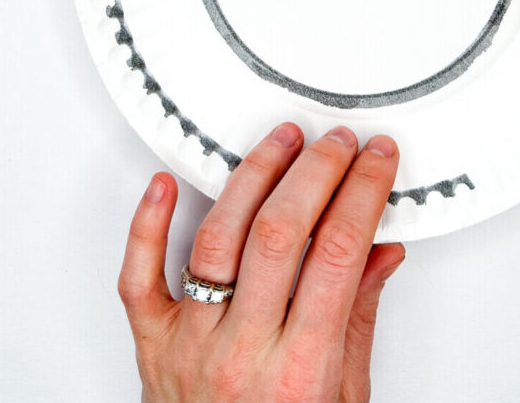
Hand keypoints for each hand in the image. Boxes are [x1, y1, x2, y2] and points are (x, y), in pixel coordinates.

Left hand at [118, 123, 403, 402]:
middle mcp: (241, 352)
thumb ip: (359, 319)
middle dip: (317, 172)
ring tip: (281, 143)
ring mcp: (189, 343)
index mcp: (299, 371)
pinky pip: (138, 277)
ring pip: (219, 237)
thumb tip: (381, 251)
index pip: (338, 252)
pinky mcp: (151, 342)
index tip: (376, 160)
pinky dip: (147, 226)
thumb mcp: (344, 398)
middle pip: (281, 233)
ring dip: (254, 177)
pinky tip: (164, 184)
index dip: (362, 192)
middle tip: (337, 142)